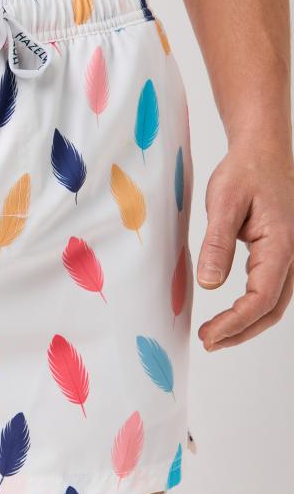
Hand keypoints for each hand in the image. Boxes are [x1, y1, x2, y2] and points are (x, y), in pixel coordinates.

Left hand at [196, 143, 293, 349]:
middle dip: (240, 332)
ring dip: (246, 324)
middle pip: (272, 310)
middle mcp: (291, 255)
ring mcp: (288, 256)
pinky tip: (229, 315)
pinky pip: (270, 290)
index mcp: (281, 244)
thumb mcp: (223, 203)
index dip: (235, 322)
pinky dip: (251, 309)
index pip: (261, 298)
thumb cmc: (245, 171)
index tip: (208, 335)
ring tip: (215, 336)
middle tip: (208, 342)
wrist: (262, 151)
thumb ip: (217, 244)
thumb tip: (209, 284)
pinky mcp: (279, 254)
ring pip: (274, 303)